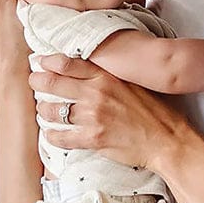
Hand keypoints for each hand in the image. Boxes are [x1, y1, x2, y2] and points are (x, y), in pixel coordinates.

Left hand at [28, 53, 191, 170]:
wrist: (169, 140)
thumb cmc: (158, 112)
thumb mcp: (137, 84)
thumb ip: (114, 76)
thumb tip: (98, 69)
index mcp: (107, 77)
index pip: (67, 63)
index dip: (48, 62)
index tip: (40, 62)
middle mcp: (96, 94)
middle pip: (53, 83)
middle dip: (37, 82)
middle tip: (34, 83)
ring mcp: (93, 117)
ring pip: (52, 110)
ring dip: (44, 110)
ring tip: (44, 110)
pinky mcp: (94, 139)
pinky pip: (61, 137)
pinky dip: (52, 136)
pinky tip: (51, 135)